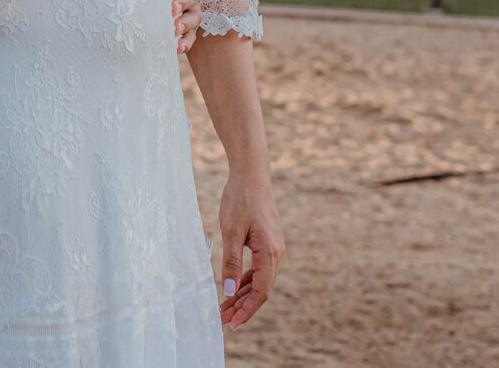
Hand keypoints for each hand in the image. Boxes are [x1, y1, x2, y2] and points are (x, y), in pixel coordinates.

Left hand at [217, 173, 283, 329]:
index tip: (232, 323)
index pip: (261, 292)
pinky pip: (257, 268)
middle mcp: (276, 254)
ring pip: (259, 280)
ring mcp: (273, 248)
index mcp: (270, 253)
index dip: (247, 309)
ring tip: (224, 308)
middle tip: (222, 320)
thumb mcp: (231, 231)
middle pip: (260, 289)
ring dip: (242, 294)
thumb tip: (228, 290)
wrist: (251, 175)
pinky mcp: (266, 242)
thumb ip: (231, 262)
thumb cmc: (240, 200)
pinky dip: (244, 280)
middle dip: (242, 306)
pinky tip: (232, 288)